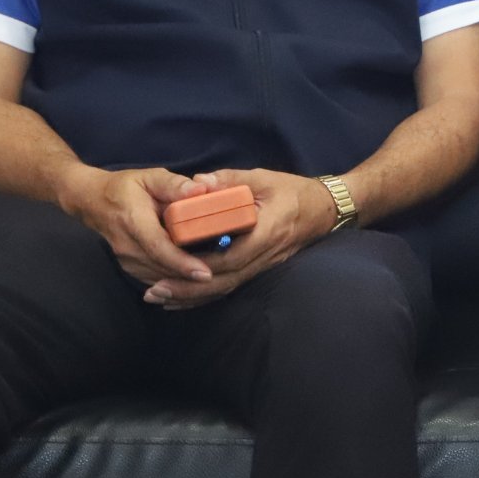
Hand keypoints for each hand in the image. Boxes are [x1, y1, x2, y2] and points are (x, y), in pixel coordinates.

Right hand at [56, 165, 211, 288]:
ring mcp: (126, 260)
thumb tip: (202, 189)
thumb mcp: (150, 177)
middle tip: (223, 279)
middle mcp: (128, 246)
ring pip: (160, 278)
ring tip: (215, 282)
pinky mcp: (130, 267)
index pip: (159, 248)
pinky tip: (195, 281)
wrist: (92, 202)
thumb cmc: (125, 188)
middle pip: (162, 268)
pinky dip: (174, 283)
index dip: (182, 263)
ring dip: (185, 283)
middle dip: (192, 277)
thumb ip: (175, 184)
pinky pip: (155, 279)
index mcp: (134, 222)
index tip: (205, 273)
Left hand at [139, 169, 340, 309]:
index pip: (233, 256)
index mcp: (267, 231)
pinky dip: (205, 295)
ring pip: (226, 288)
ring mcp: (264, 265)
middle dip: (188, 289)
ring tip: (160, 298)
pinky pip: (231, 286)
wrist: (324, 209)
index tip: (173, 265)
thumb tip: (196, 183)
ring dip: (192, 296)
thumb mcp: (263, 178)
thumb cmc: (294, 191)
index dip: (202, 265)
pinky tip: (182, 299)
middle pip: (225, 280)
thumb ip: (229, 179)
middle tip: (155, 291)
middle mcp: (265, 254)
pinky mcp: (260, 269)